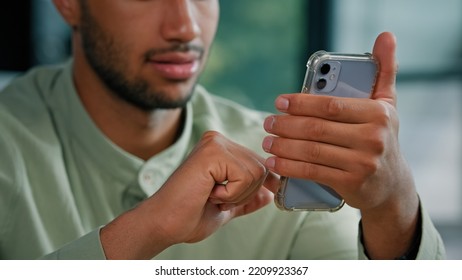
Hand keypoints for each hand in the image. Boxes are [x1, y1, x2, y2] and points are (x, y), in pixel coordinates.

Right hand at [101, 131, 278, 258]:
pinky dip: (231, 194)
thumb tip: (269, 194)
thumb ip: (247, 199)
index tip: (269, 195)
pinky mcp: (212, 152)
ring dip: (238, 195)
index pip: (259, 162)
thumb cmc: (189, 216)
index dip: (267, 182)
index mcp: (221, 150)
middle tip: (219, 200)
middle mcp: (218, 141)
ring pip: (257, 172)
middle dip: (247, 193)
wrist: (165, 223)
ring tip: (212, 197)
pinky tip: (209, 193)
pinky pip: (244, 176)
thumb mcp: (227, 208)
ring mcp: (215, 143)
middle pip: (263, 167)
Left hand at [262, 32, 418, 258]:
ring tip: (267, 142)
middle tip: (268, 123)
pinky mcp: (351, 184)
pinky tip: (274, 163)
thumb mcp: (387, 105)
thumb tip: (386, 36)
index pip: (330, 106)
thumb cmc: (381, 137)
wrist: (392, 184)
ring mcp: (362, 163)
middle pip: (316, 129)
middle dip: (286, 126)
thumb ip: (384, 71)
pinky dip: (289, 167)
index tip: (279, 102)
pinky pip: (312, 172)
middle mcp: (373, 138)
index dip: (300, 103)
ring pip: (311, 151)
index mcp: (378, 113)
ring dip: (282, 146)